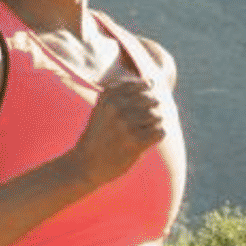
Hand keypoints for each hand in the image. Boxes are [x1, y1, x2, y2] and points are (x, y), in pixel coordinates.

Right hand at [70, 60, 168, 184]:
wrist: (85, 164)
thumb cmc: (99, 134)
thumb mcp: (104, 107)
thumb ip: (125, 92)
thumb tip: (152, 81)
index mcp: (109, 95)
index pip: (143, 85)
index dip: (145, 96)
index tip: (135, 109)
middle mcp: (117, 107)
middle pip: (153, 100)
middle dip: (151, 111)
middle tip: (138, 124)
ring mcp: (126, 124)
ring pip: (158, 116)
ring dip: (153, 125)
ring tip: (138, 133)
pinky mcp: (135, 142)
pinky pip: (160, 132)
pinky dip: (156, 137)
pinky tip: (143, 142)